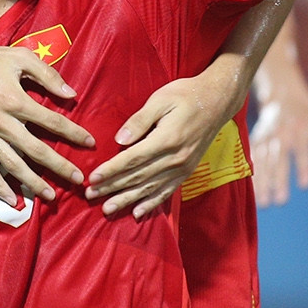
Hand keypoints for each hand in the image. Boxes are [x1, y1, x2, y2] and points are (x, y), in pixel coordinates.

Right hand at [0, 38, 89, 203]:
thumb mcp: (20, 57)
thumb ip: (48, 75)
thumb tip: (71, 94)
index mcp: (16, 100)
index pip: (53, 122)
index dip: (74, 133)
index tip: (90, 143)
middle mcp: (2, 122)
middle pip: (37, 151)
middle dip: (60, 167)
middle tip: (78, 180)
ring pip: (13, 165)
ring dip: (33, 183)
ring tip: (51, 196)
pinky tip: (12, 199)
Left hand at [86, 55, 247, 218]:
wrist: (218, 101)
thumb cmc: (186, 95)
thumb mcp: (160, 100)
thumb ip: (139, 121)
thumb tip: (119, 140)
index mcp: (166, 139)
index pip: (132, 159)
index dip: (111, 170)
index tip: (92, 178)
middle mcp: (175, 158)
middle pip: (138, 177)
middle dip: (112, 187)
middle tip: (90, 196)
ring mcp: (183, 167)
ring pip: (150, 188)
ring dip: (127, 200)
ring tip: (107, 209)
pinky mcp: (187, 171)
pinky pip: (167, 191)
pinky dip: (151, 203)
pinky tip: (138, 213)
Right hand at [248, 58, 307, 206]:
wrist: (283, 97)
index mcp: (301, 129)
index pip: (302, 150)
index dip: (303, 167)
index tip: (305, 185)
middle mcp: (281, 134)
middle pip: (279, 159)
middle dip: (279, 180)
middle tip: (281, 202)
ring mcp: (266, 138)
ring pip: (263, 162)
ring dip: (263, 183)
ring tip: (265, 204)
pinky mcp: (256, 142)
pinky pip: (252, 161)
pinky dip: (252, 177)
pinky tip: (252, 195)